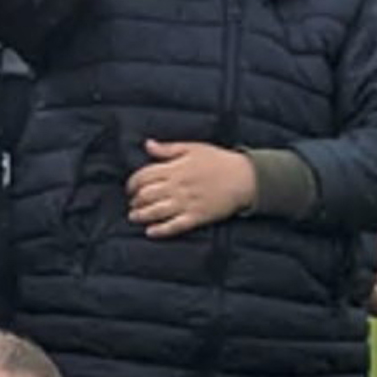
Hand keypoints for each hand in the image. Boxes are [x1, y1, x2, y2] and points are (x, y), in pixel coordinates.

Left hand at [128, 140, 258, 238]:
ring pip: (156, 211)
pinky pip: (175, 226)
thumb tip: (147, 144)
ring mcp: (187, 203)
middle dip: (135, 200)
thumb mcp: (193, 148)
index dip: (132, 183)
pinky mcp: (197, 217)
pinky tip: (150, 232)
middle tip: (133, 203)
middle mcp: (177, 186)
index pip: (143, 176)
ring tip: (134, 217)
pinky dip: (161, 230)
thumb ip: (168, 149)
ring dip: (141, 215)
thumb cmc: (219, 160)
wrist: (245, 178)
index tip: (130, 188)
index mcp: (175, 168)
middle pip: (146, 195)